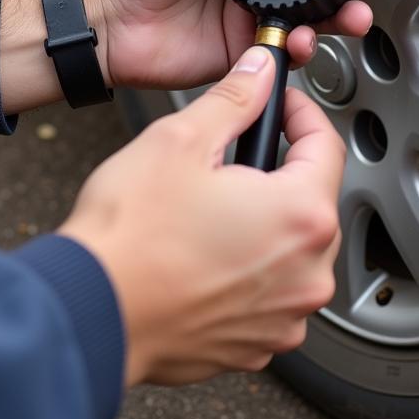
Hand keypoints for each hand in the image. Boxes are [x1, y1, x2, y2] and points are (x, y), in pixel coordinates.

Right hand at [59, 46, 344, 384]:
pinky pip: (269, 294)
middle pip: (313, 201)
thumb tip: (259, 73)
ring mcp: (285, 316)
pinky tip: (203, 257)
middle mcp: (308, 273)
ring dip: (263, 225)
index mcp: (301, 216)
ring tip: (209, 212)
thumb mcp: (181, 141)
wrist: (90, 313)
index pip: (327, 145)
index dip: (301, 114)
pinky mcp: (259, 345)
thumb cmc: (129, 236)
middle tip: (230, 161)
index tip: (282, 105)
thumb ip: (234, 100)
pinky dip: (247, 272)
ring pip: (291, 250)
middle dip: (278, 173)